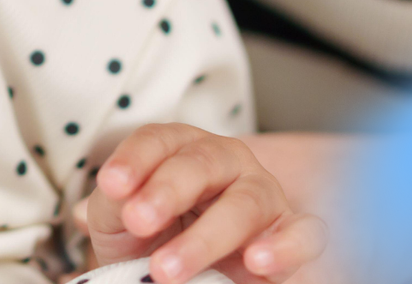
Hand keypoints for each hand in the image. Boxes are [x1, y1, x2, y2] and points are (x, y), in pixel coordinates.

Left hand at [81, 124, 326, 283]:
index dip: (134, 159)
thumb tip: (105, 199)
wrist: (187, 277)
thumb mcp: (120, 222)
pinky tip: (255, 260)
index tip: (111, 186)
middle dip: (167, 191)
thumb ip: (111, 204)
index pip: (158, 140)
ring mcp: (264, 195)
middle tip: (138, 221)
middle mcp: (227, 163)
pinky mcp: (293, 233)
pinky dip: (284, 246)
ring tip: (169, 268)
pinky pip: (305, 232)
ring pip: (246, 203)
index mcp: (182, 149)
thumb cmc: (152, 240)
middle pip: (201, 163)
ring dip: (207, 236)